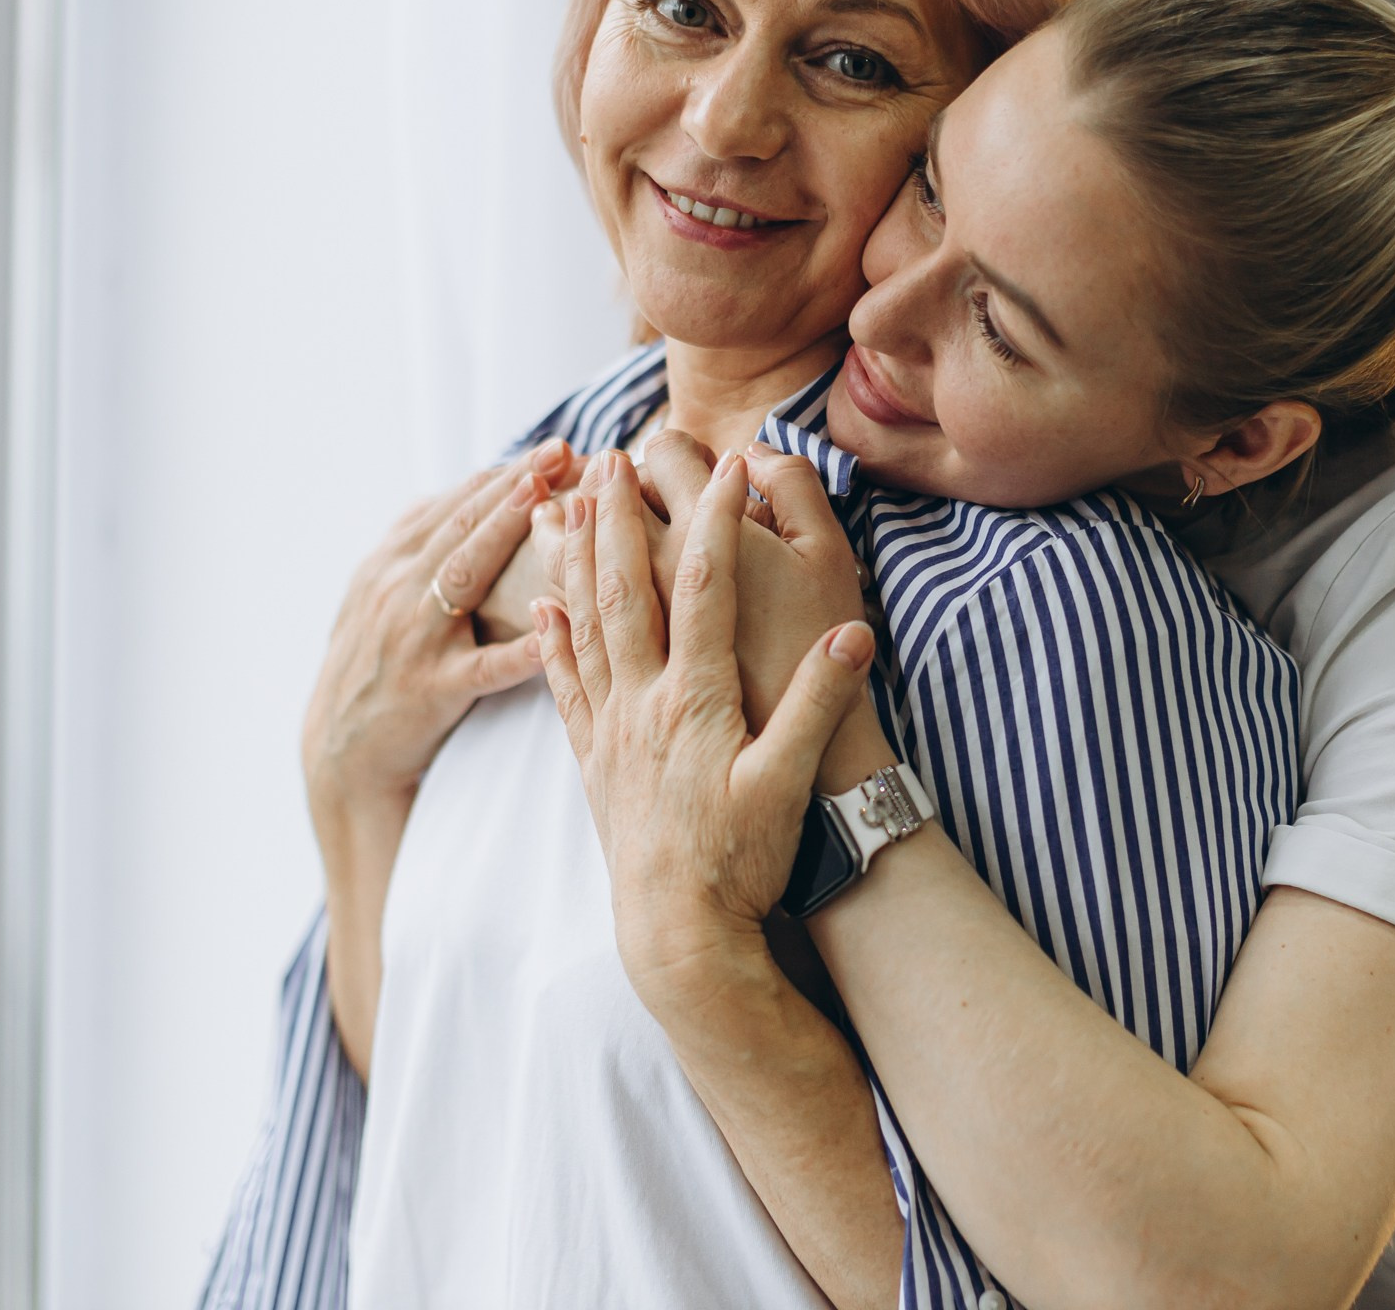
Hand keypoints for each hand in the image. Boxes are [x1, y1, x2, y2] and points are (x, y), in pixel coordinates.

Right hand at [299, 439, 574, 822]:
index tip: (557, 444)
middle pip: (462, 524)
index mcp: (393, 563)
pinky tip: (553, 626)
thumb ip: (414, 547)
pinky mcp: (429, 690)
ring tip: (544, 500)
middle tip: (562, 449)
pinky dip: (517, 649)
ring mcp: (411, 637)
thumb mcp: (377, 596)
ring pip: (464, 575)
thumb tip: (448, 495)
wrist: (339, 753)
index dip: (506, 472)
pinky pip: (482, 667)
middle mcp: (397, 589)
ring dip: (503, 532)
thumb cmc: (375, 668)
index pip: (457, 504)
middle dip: (512, 481)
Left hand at [535, 451, 877, 1000]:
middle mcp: (644, 703)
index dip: (719, 521)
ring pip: (585, 626)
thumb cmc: (742, 863)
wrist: (678, 936)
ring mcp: (612, 731)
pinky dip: (552, 638)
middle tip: (611, 457)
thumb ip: (818, 705)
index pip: (706, 588)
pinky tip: (542, 605)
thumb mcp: (790, 783)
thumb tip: (853, 633)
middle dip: (621, 517)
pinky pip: (565, 685)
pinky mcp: (595, 762)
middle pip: (626, 590)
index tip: (730, 466)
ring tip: (564, 504)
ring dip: (575, 560)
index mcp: (696, 699)